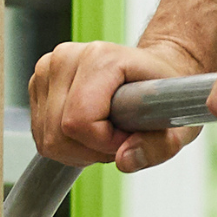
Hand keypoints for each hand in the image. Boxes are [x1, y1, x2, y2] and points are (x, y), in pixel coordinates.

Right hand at [29, 37, 212, 173]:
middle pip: (58, 133)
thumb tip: (125, 160)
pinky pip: (41, 134)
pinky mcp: (38, 82)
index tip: (129, 135)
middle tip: (119, 137)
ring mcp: (48, 68)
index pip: (79, 122)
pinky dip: (65, 143)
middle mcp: (67, 57)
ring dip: (78, 149)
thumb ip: (157, 147)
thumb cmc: (165, 93)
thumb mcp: (179, 125)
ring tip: (105, 132)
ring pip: (47, 138)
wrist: (154, 71)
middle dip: (90, 150)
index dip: (106, 143)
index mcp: (101, 58)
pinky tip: (88, 129)